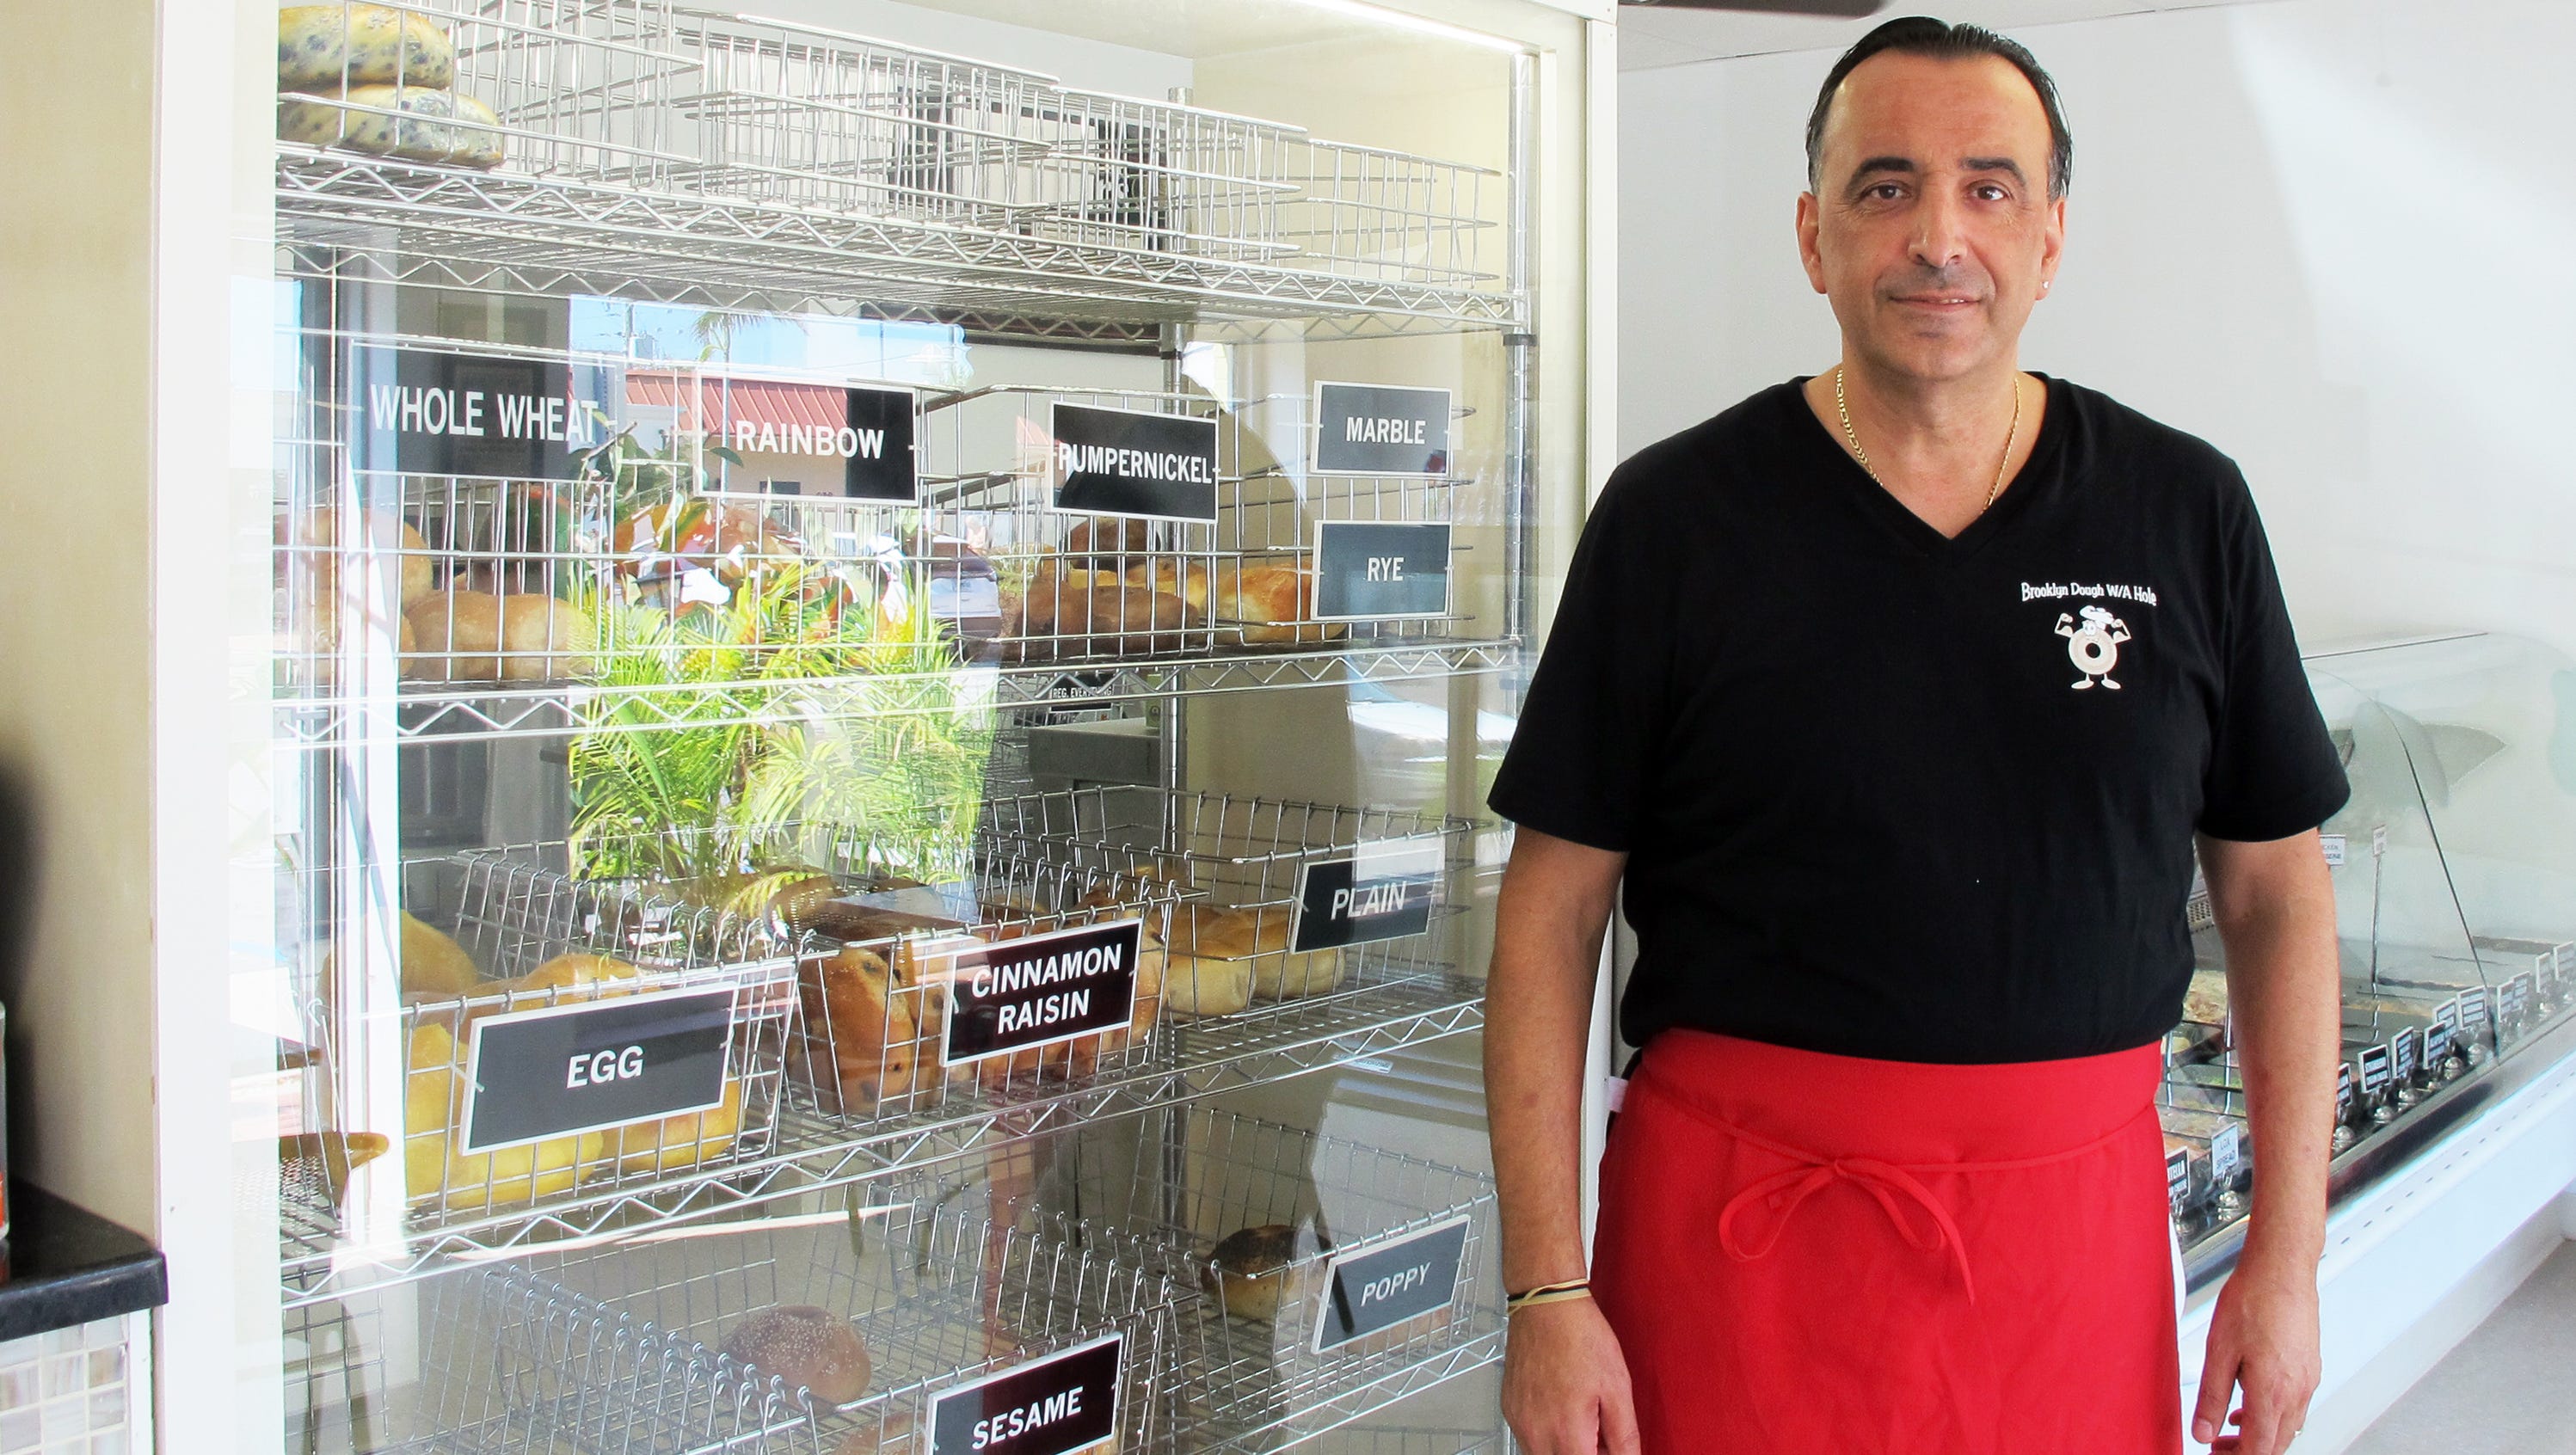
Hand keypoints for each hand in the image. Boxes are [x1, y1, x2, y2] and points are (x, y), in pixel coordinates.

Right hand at [1501, 1297, 1640, 1454]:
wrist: (1546, 1304)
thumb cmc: (1579, 1335)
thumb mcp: (1617, 1387)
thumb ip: (1624, 1435)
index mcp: (1568, 1432)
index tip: (1610, 1448)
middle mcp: (1536, 1432)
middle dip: (1584, 1454)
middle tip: (1601, 1437)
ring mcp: (1519, 1421)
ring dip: (1565, 1448)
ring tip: (1582, 1420)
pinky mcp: (1509, 1409)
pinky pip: (1527, 1438)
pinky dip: (1547, 1435)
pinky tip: (1561, 1409)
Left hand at [2192, 1252, 2321, 1453]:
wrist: (2281, 1269)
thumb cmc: (2253, 1301)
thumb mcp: (2218, 1351)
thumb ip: (2211, 1396)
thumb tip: (2202, 1431)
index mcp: (2274, 1392)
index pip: (2260, 1450)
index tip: (2215, 1454)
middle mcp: (2297, 1391)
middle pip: (2276, 1444)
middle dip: (2247, 1451)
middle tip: (2218, 1447)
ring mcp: (2308, 1380)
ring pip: (2287, 1427)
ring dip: (2261, 1435)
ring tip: (2229, 1428)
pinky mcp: (2310, 1368)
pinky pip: (2294, 1406)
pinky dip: (2273, 1415)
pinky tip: (2251, 1403)